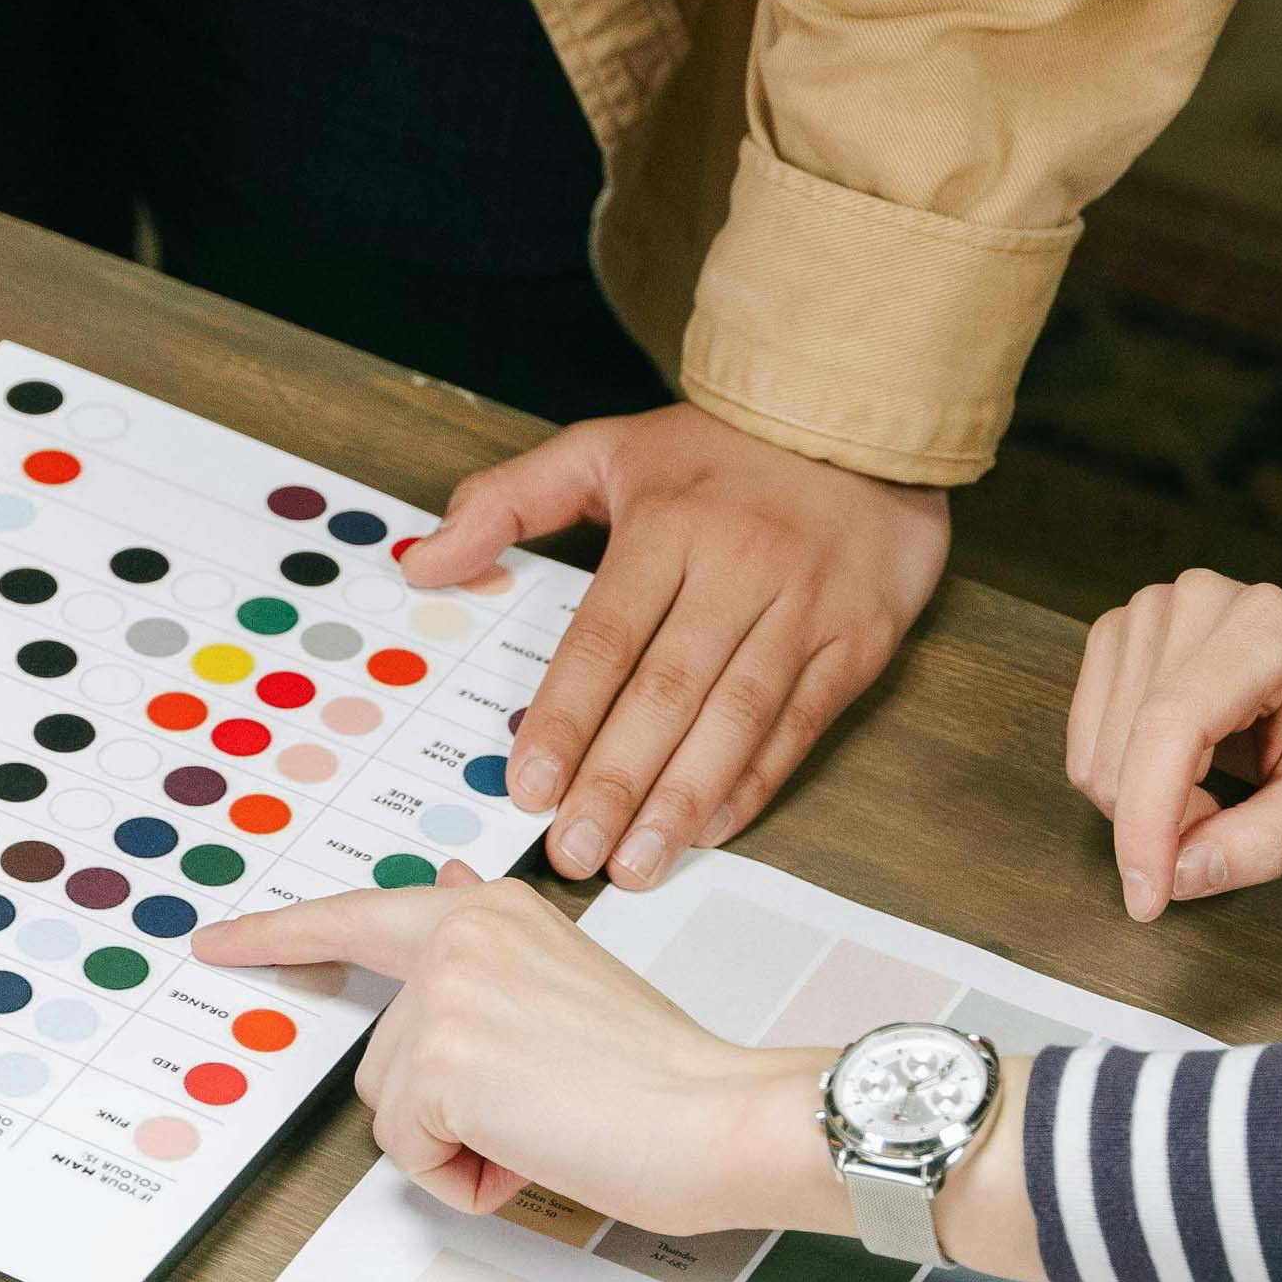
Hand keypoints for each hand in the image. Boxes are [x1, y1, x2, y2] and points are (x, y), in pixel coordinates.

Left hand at [196, 872, 833, 1231]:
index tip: (219, 942)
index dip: (282, 936)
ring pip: (393, 1109)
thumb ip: (494, 945)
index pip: (363, 914)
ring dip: (459, 1142)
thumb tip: (444, 881)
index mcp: (494, 911)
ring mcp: (444, 998)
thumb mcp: (569, 981)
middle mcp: (461, 937)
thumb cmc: (666, 1072)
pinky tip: (536, 1150)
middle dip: (443, 1107)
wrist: (716, 1116)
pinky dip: (467, 1177)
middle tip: (541, 1110)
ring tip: (548, 1125)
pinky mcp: (437, 1065)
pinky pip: (410, 1154)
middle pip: (384, 1054)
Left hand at [403, 406, 947, 888]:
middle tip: (573, 851)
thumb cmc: (723, 449)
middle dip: (616, 781)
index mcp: (670, 525)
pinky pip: (800, 723)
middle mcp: (740, 568)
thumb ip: (507, 501)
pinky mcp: (857, 639)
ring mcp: (805, 607)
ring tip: (637, 864)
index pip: (605, 638)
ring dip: (683, 800)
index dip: (566, 719)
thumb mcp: (605, 448)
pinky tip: (713, 828)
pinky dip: (756, 781)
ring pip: (736, 718)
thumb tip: (423, 562)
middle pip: (668, 691)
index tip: (529, 787)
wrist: (859, 417)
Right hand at [1069, 560, 1281, 920]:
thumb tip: (1176, 877)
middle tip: (1227, 822)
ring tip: (1212, 789)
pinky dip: (1126, 777)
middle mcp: (1196, 602)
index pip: (1170, 726)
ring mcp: (1150, 611)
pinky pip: (1086, 737)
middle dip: (1162, 820)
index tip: (1147, 898)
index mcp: (1266, 629)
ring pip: (1098, 752)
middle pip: (1126, 748)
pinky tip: (1182, 767)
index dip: (1146, 819)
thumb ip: (1262, 844)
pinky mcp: (1120, 633)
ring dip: (1145, 801)